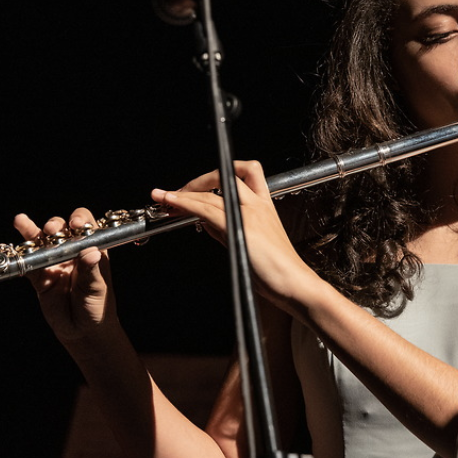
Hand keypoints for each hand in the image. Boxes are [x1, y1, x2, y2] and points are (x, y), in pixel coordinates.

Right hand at [13, 209, 119, 348]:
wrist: (82, 331)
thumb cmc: (97, 307)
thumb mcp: (97, 289)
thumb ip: (91, 271)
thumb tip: (92, 253)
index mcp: (91, 250)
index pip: (86, 226)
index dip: (80, 220)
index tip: (75, 225)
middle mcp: (72, 252)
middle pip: (61, 229)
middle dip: (55, 225)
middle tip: (52, 230)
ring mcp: (54, 262)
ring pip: (42, 241)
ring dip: (32, 230)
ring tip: (22, 222)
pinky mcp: (39, 276)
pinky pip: (28, 261)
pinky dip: (20, 252)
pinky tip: (9, 240)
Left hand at [150, 160, 319, 308]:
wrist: (294, 283)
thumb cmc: (276, 270)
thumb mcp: (247, 243)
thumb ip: (226, 230)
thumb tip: (204, 222)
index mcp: (263, 205)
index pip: (239, 176)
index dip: (212, 178)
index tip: (193, 189)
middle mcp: (257, 204)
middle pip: (226, 174)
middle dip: (196, 181)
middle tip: (175, 194)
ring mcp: (249, 212)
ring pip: (211, 192)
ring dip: (183, 192)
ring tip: (163, 197)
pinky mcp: (239, 226)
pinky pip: (206, 208)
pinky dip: (185, 202)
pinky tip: (171, 202)